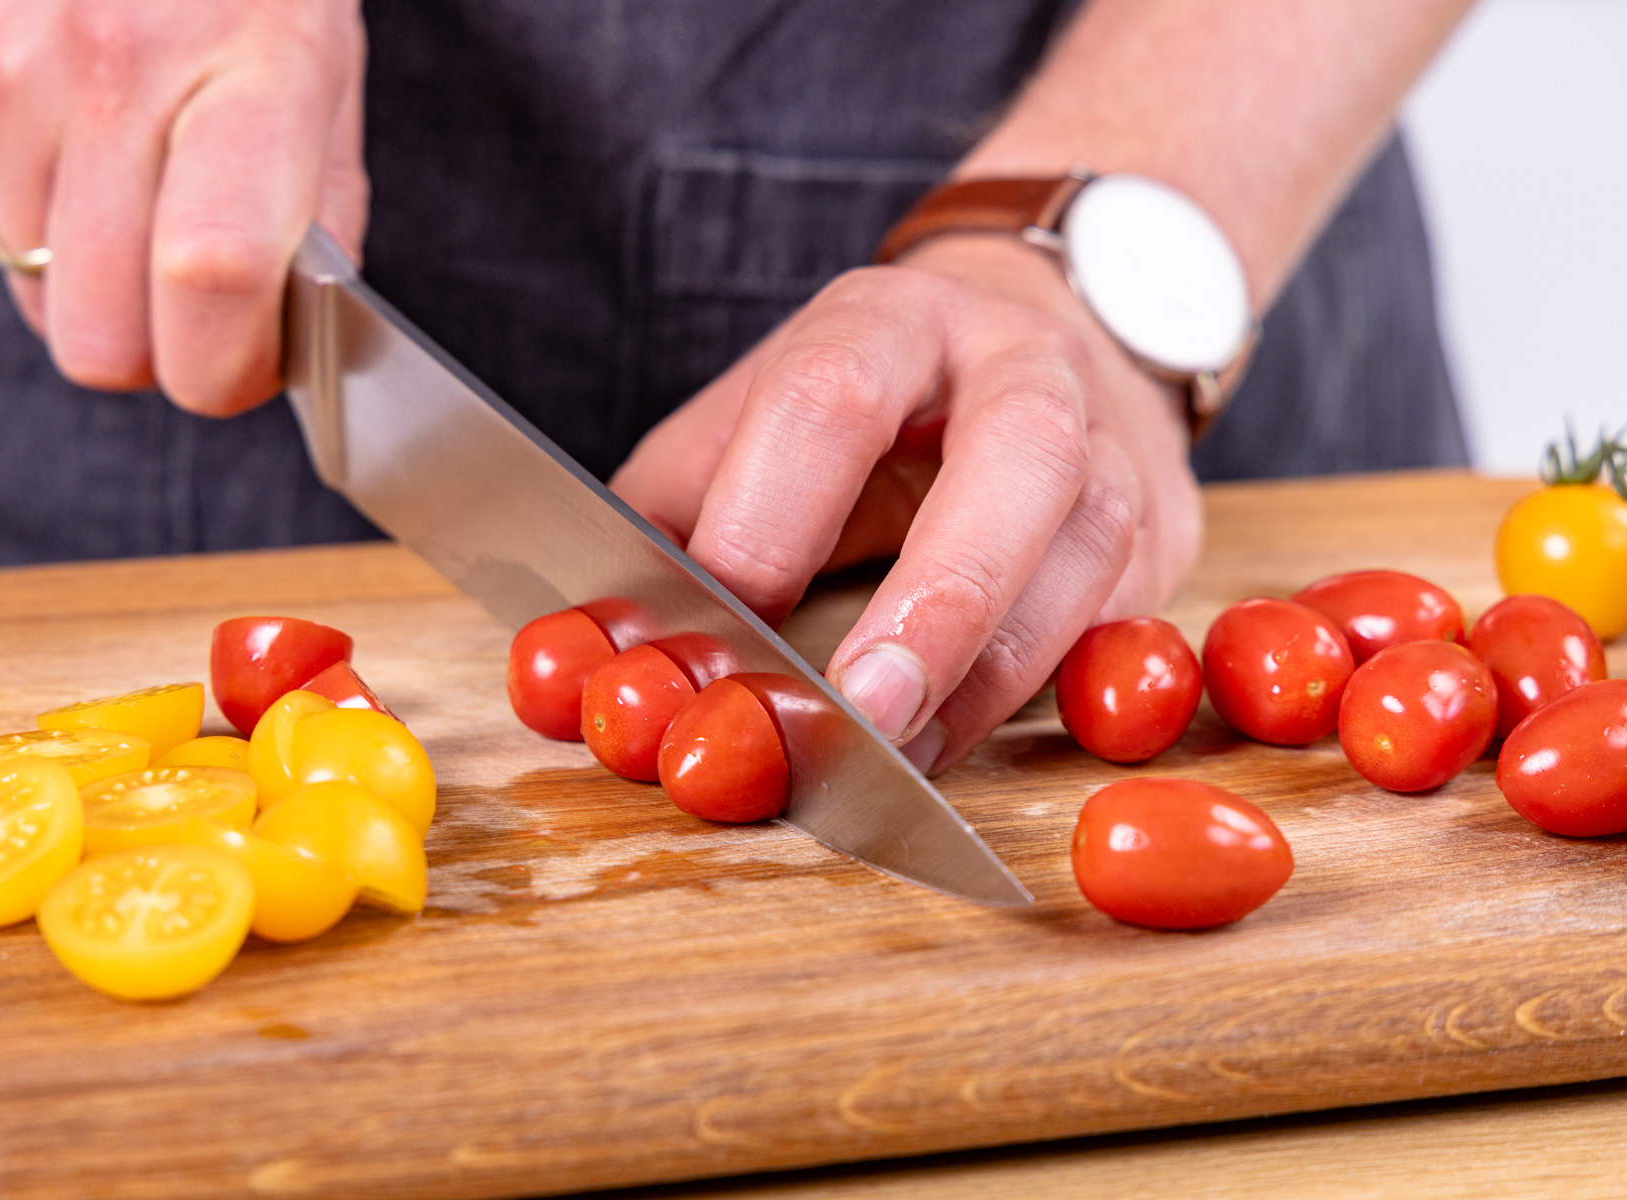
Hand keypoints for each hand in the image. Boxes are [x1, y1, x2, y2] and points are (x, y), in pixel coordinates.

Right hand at [0, 0, 366, 413]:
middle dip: (151, 350)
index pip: (214, 280)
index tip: (242, 367)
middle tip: (184, 300)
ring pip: (38, 295)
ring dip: (88, 271)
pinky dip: (26, 205)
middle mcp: (104, 75)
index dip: (227, 368)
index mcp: (242, 72)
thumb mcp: (319, 65)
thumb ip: (316, 211)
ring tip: (125, 165)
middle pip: (101, 343)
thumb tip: (279, 341)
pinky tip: (59, 124)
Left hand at [611, 234, 1201, 772]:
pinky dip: (1037, 699)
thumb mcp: (750, 422)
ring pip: (1086, 558)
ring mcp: (1110, 447)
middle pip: (1016, 462)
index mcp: (890, 323)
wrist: (1039, 324)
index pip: (833, 397)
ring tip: (891, 760)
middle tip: (864, 711)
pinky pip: (1117, 623)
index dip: (773, 519)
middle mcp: (1021, 369)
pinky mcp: (1161, 529)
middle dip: (939, 601)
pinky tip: (951, 741)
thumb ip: (673, 518)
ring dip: (986, 679)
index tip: (721, 633)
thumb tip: (594, 648)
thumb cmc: (862, 400)